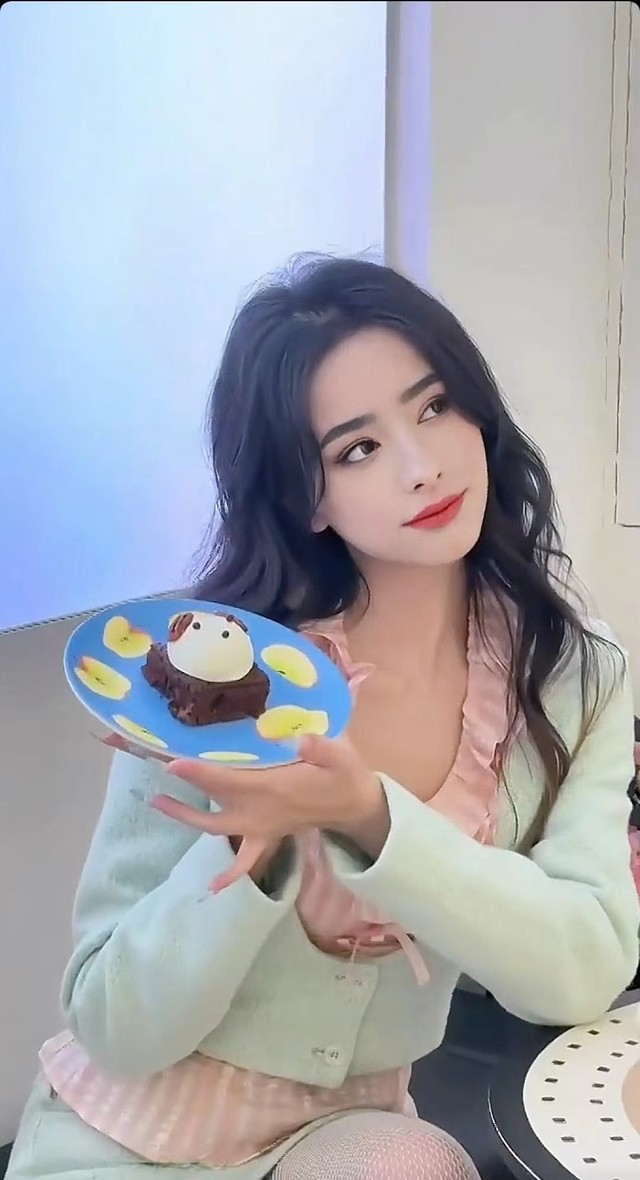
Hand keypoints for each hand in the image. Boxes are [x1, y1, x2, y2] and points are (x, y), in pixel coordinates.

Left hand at [149, 735, 386, 892]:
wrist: (357, 804)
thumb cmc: (345, 774)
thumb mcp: (340, 755)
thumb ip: (321, 747)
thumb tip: (302, 739)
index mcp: (274, 790)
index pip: (229, 782)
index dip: (200, 773)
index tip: (172, 764)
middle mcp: (262, 812)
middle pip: (214, 806)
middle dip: (185, 798)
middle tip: (157, 784)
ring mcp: (263, 827)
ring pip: (218, 828)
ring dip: (189, 819)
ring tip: (159, 803)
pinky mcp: (268, 835)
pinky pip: (247, 861)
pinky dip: (231, 874)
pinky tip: (213, 887)